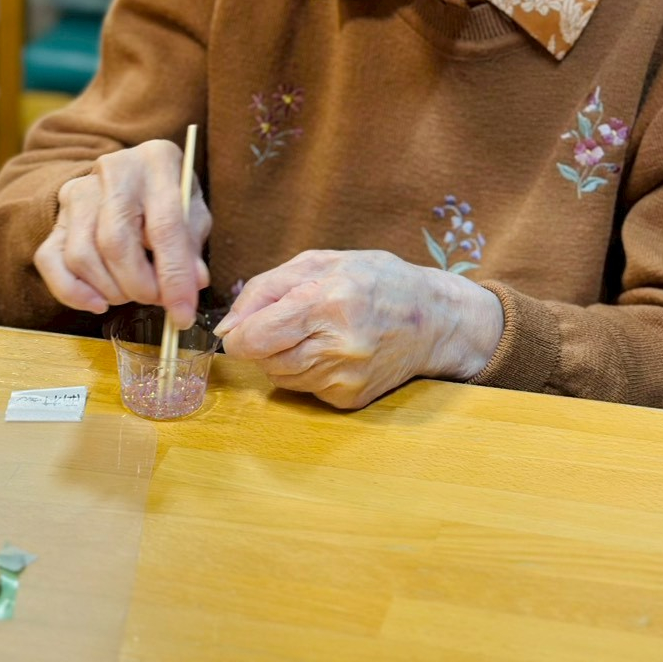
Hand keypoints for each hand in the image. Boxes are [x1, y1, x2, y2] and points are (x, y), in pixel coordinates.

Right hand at [34, 141, 209, 320]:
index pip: (165, 225)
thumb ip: (192, 247)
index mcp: (157, 160)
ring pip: (82, 256)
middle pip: (114, 242)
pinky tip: (98, 302)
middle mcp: (113, 169)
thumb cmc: (169, 199)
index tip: (183, 314)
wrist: (133, 178)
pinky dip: (73, 292)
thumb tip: (193, 283)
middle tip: (155, 301)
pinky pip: (50, 261)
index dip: (174, 276)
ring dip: (111, 290)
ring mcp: (79, 191)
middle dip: (138, 286)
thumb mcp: (193, 214)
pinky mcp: (57, 216)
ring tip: (133, 293)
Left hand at [214, 249, 503, 409]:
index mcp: (327, 302)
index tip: (245, 326)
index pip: (255, 338)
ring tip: (316, 333)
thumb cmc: (376, 281)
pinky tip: (333, 351)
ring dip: (284, 356)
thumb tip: (228, 328)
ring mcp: (346, 377)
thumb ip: (265, 289)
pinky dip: (307, 371)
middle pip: (264, 359)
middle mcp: (337, 345)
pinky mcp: (351, 399)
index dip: (240, 333)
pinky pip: (305, 389)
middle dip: (264, 342)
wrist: (435, 319)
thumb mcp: (320, 262)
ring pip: (280, 377)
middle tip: (290, 322)